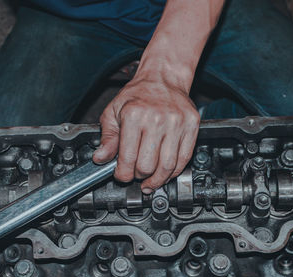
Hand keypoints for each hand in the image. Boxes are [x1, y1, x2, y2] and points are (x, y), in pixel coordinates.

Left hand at [93, 76, 199, 193]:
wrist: (163, 78)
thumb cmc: (137, 95)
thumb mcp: (113, 112)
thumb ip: (107, 138)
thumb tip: (100, 158)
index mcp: (134, 115)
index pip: (128, 158)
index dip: (123, 174)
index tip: (122, 175)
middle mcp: (157, 119)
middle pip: (148, 166)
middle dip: (139, 177)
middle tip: (136, 175)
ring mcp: (177, 123)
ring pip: (168, 166)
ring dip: (158, 180)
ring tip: (150, 182)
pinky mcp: (192, 125)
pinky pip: (184, 158)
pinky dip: (175, 171)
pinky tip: (166, 173)